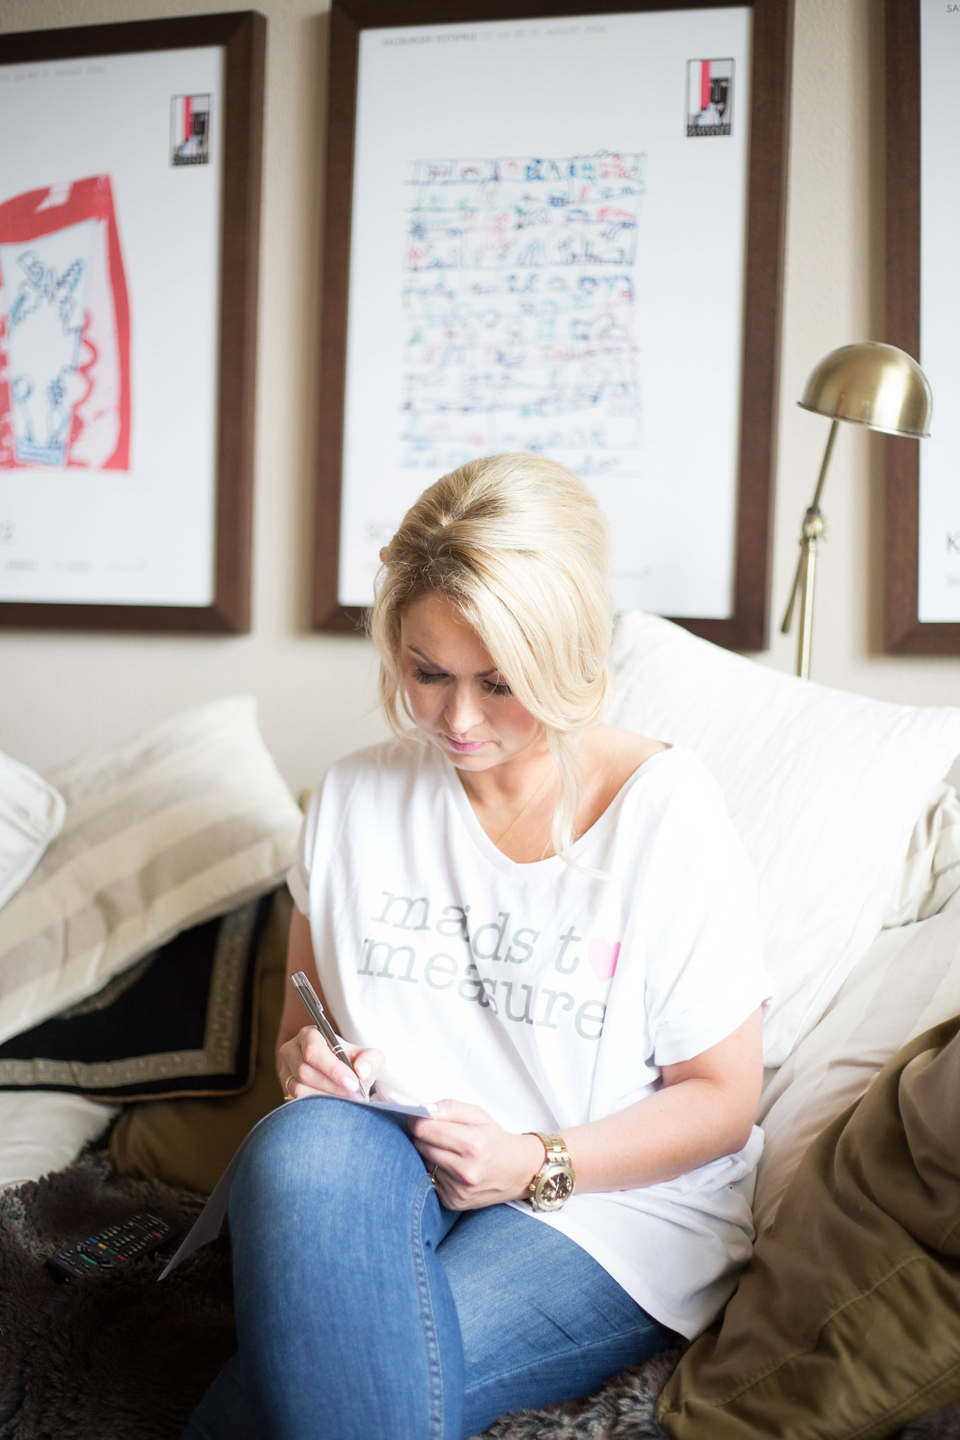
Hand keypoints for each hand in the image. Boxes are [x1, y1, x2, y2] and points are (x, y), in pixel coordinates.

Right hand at [278, 1026, 383, 1100]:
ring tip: (345, 1101)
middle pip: (304, 1071)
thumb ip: (371, 1059)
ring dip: (325, 1097)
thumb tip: (361, 1071)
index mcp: (310, 1034)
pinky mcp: (285, 1089)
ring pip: (299, 1088)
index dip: (333, 1069)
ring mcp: (285, 1070)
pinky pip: (296, 1100)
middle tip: (353, 1095)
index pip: (314, 1050)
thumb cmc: (354, 1064)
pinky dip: (317, 1105)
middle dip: (331, 1086)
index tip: (353, 1083)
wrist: (343, 1079)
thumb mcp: (369, 1058)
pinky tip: (333, 1105)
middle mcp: (292, 1050)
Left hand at [407, 1100, 544, 1210]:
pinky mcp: (452, 1202)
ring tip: (449, 1151)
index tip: (417, 1116)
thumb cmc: (495, 1140)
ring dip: (429, 1154)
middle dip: (424, 1136)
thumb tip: (424, 1110)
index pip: (424, 1130)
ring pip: (422, 1163)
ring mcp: (458, 1190)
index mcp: (472, 1144)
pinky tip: (451, 1168)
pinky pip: (429, 1180)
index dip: (416, 1120)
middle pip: (420, 1146)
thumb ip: (449, 1108)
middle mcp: (465, 1171)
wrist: (516, 1171)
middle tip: (437, 1132)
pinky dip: (435, 1171)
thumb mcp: (478, 1115)